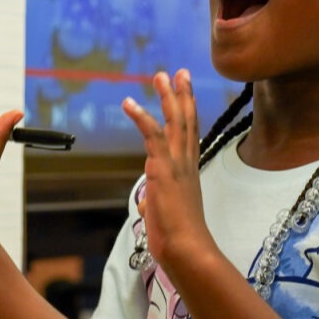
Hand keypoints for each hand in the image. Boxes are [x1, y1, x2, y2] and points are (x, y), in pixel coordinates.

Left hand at [123, 69, 212, 267]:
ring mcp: (176, 163)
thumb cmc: (179, 236)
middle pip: (186, 120)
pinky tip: (129, 102)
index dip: (189, 111)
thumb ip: (158, 200)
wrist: (187, 246)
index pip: (190, 134)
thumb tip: (148, 204)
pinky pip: (152, 135)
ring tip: (160, 76)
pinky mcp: (162, 167)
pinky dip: (141, 116)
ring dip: (167, 97)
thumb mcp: (167, 211)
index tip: (186, 92)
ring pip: (174, 122)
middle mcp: (186, 162)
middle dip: (182, 95)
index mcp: (188, 170)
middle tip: (179, 72)